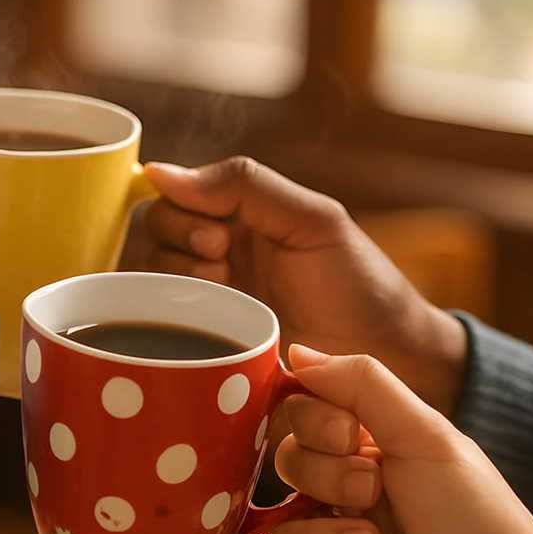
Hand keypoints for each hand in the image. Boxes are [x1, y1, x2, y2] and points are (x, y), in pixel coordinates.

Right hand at [121, 157, 467, 414]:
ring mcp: (203, 304)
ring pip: (144, 282)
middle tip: (223, 267)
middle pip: (149, 237)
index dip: (179, 213)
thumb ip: (244, 185)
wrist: (388, 362)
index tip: (218, 238)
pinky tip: (203, 334)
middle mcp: (210, 257)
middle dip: (177, 247)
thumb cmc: (360, 286)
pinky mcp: (201, 351)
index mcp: (234, 217)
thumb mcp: (312, 220)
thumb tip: (157, 171)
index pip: (168, 198)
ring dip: (174, 287)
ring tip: (224, 302)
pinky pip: (154, 333)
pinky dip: (165, 328)